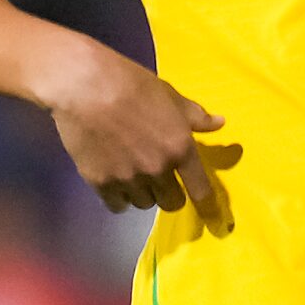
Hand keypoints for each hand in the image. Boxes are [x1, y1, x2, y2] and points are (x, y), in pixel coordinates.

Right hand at [34, 38, 230, 230]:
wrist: (85, 87)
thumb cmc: (133, 85)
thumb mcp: (171, 96)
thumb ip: (196, 116)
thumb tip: (220, 123)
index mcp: (181, 148)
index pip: (201, 190)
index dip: (207, 206)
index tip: (212, 218)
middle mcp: (158, 169)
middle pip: (171, 202)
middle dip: (170, 194)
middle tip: (162, 181)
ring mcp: (128, 178)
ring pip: (144, 204)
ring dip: (144, 194)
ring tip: (135, 176)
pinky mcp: (100, 181)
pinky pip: (117, 204)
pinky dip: (119, 198)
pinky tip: (116, 182)